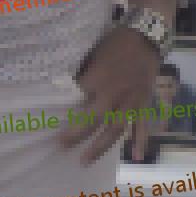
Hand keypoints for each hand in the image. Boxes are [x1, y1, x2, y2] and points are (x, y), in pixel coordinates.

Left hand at [59, 26, 161, 164]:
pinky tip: (137, 157)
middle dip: (76, 135)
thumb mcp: (93, 52)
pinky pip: (143, 124)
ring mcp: (131, 100)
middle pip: (93, 119)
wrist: (146, 36)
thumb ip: (83, 73)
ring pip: (115, 128)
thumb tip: (67, 88)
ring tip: (85, 160)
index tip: (49, 122)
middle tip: (61, 146)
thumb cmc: (115, 42)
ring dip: (100, 146)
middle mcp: (114, 92)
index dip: (63, 111)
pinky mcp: (144, 103)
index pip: (75, 99)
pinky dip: (141, 141)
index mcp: (98, 77)